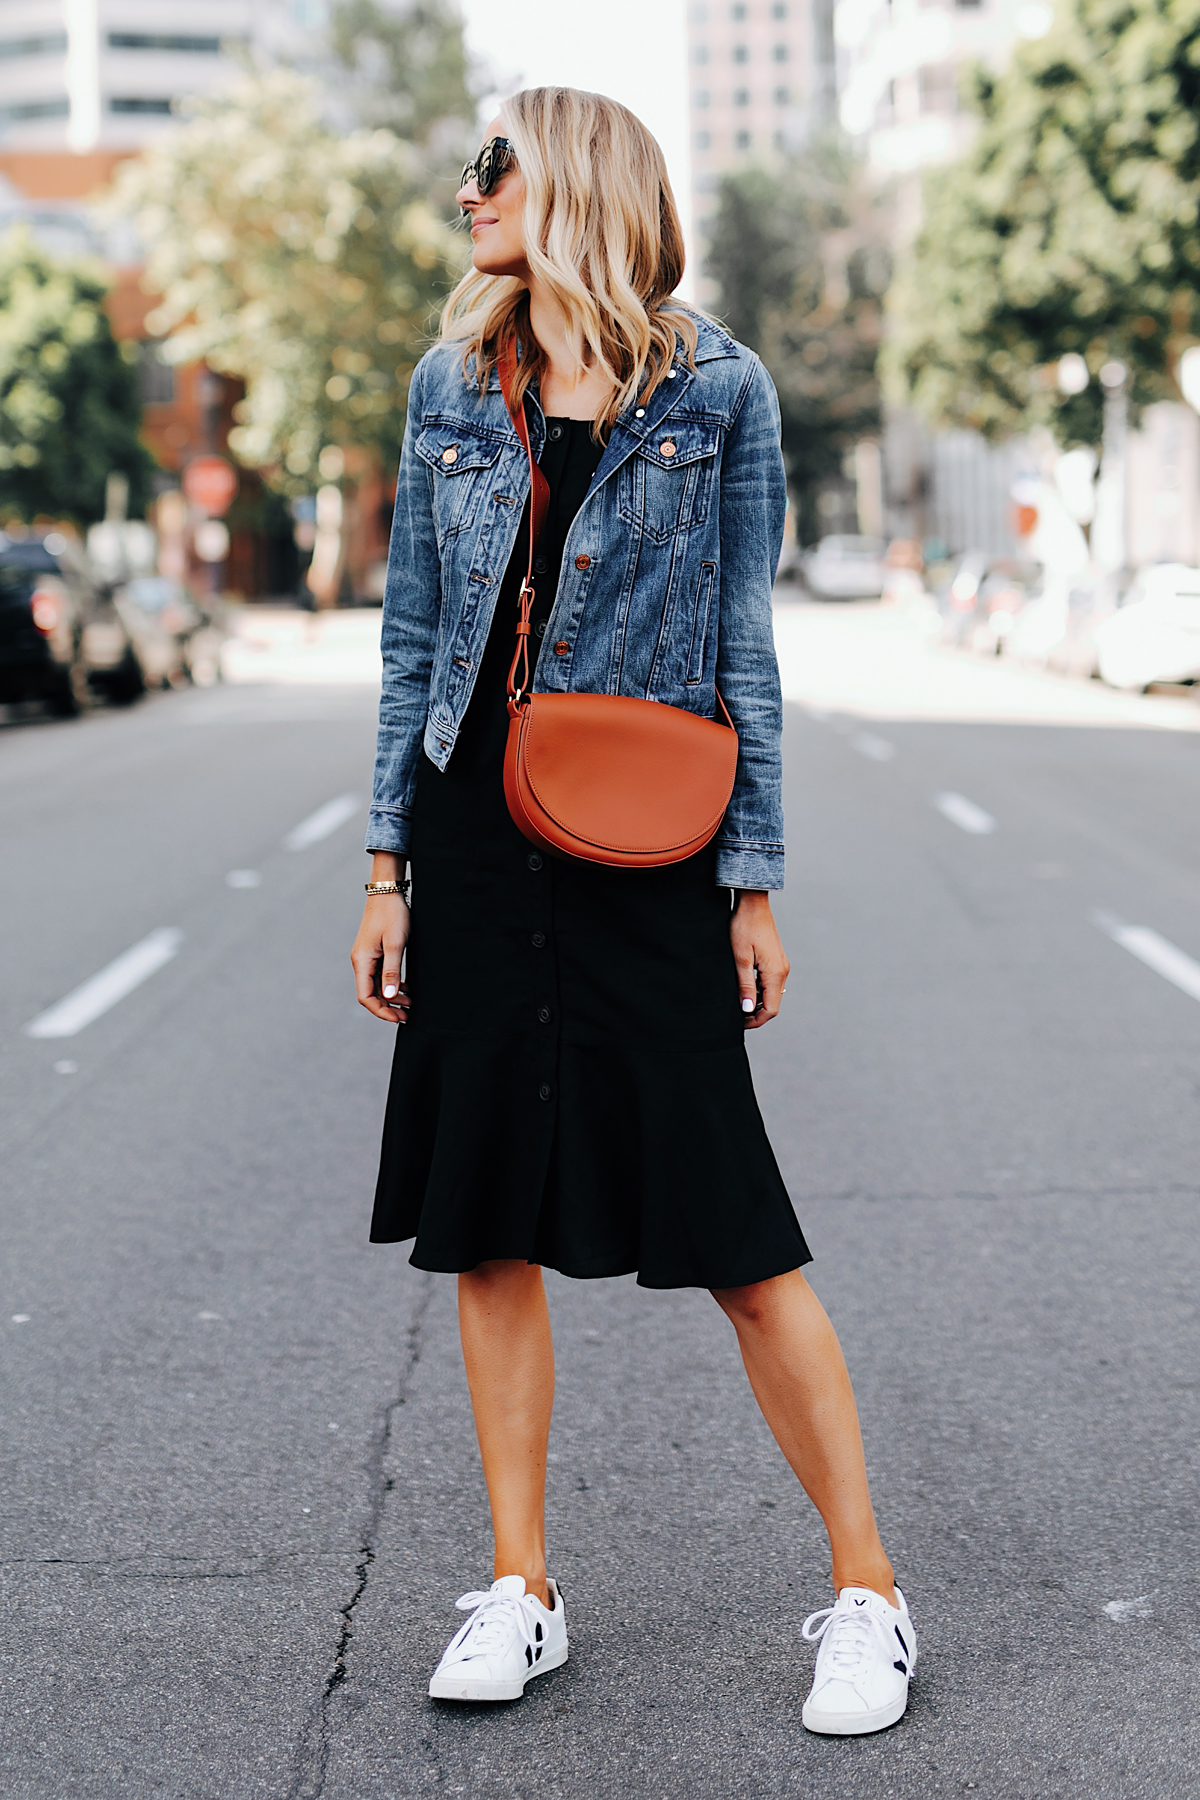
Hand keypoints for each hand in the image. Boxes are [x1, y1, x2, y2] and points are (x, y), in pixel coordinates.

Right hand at [351, 890, 410, 1023]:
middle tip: (407, 1015)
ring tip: (410, 1003)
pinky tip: (405, 988)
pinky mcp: (374, 951)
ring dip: (391, 997)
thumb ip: (392, 971)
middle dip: (388, 1007)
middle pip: (370, 994)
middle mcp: (361, 961)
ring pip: (376, 985)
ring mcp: (367, 956)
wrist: (387, 891)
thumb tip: (390, 996)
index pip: (366, 996)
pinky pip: (380, 975)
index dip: (381, 1011)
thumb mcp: (395, 944)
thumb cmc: (392, 914)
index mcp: (362, 961)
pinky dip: (392, 984)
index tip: (398, 1018)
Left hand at [730, 891, 788, 1029]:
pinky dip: (759, 990)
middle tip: (735, 1015)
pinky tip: (744, 986)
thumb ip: (745, 986)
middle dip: (756, 1013)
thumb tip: (748, 1010)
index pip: (771, 1009)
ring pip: (771, 994)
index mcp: (775, 973)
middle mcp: (782, 971)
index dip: (756, 1020)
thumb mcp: (740, 959)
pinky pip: (770, 982)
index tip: (739, 1023)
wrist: (753, 904)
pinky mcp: (776, 960)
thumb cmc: (744, 928)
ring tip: (737, 1001)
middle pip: (773, 1004)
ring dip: (757, 1001)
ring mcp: (781, 965)